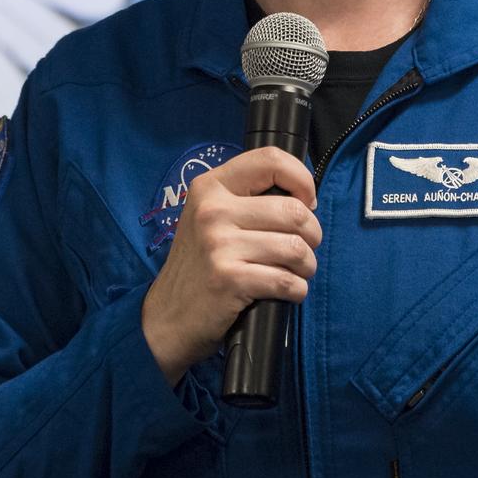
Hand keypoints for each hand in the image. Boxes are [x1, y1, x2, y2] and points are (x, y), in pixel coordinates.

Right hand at [141, 147, 321, 386]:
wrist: (166, 317)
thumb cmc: (199, 266)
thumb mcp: (210, 219)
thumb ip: (247, 199)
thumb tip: (304, 199)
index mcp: (210, 187)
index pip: (270, 159)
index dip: (302, 179)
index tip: (306, 203)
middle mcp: (213, 210)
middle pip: (294, 210)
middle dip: (311, 235)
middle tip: (301, 249)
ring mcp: (219, 245)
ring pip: (296, 248)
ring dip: (306, 266)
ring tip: (294, 272)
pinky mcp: (229, 279)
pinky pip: (288, 281)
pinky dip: (297, 290)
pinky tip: (285, 292)